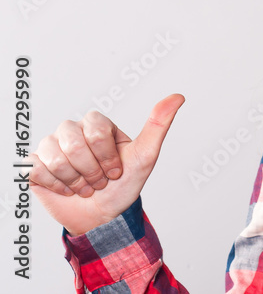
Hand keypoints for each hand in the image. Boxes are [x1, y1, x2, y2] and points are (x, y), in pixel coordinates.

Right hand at [26, 94, 184, 235]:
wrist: (102, 215)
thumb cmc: (124, 184)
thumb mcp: (146, 156)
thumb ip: (159, 124)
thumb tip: (178, 96)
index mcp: (98, 124)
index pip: (97, 130)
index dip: (106, 156)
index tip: (116, 170)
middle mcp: (73, 130)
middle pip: (74, 143)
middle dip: (91, 170)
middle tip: (100, 181)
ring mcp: (52, 146)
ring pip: (55, 157)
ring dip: (74, 180)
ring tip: (85, 187)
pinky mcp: (35, 164)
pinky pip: (38, 169)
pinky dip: (57, 186)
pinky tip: (67, 189)